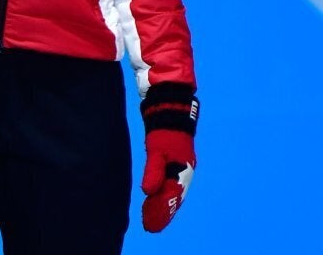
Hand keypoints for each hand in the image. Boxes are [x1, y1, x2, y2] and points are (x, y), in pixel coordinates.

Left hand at [140, 83, 198, 232]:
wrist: (171, 105)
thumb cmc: (165, 126)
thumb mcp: (158, 148)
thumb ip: (154, 170)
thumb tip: (148, 192)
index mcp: (183, 170)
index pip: (171, 197)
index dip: (160, 212)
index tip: (150, 225)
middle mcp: (184, 170)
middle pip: (173, 197)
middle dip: (162, 211)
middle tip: (150, 226)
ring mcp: (180, 164)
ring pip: (172, 191)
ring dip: (162, 204)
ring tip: (151, 217)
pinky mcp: (174, 158)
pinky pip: (169, 182)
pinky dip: (163, 193)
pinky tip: (155, 196)